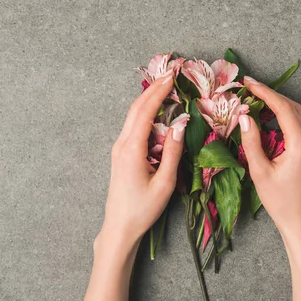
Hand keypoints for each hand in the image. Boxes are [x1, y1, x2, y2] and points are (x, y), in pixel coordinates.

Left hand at [99, 70, 184, 248]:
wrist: (119, 227)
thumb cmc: (143, 209)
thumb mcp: (164, 183)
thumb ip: (172, 152)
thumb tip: (181, 124)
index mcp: (131, 149)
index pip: (145, 111)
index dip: (159, 91)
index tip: (172, 75)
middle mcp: (122, 144)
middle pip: (136, 108)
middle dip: (153, 89)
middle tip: (170, 73)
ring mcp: (119, 148)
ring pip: (133, 116)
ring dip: (149, 99)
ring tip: (166, 87)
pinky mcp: (121, 154)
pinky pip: (133, 127)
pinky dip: (145, 113)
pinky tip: (157, 111)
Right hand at [238, 76, 300, 241]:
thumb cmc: (279, 201)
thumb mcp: (260, 172)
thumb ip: (252, 142)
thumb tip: (245, 116)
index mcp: (300, 144)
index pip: (283, 108)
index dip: (264, 92)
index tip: (248, 82)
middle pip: (292, 107)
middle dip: (270, 94)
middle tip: (249, 86)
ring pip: (296, 114)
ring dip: (277, 103)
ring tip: (255, 98)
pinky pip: (298, 124)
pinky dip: (282, 115)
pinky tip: (267, 116)